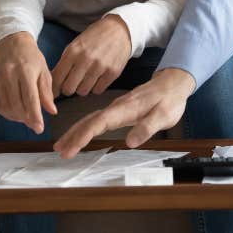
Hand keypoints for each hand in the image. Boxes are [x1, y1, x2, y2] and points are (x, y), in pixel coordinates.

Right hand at [0, 32, 56, 133]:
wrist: (13, 46)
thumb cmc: (32, 60)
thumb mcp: (45, 72)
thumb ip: (47, 93)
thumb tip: (52, 111)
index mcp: (26, 70)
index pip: (30, 98)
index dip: (35, 116)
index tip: (39, 128)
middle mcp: (9, 74)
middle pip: (16, 105)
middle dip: (26, 118)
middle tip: (33, 123)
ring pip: (5, 107)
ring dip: (16, 117)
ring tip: (25, 117)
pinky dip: (5, 112)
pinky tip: (14, 112)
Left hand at [51, 15, 132, 98]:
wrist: (120, 30)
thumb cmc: (94, 38)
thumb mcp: (75, 45)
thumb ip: (64, 64)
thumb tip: (52, 87)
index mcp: (73, 52)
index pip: (57, 79)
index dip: (55, 87)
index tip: (56, 89)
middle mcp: (86, 60)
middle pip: (68, 89)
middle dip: (69, 87)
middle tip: (73, 82)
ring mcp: (100, 67)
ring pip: (83, 91)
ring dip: (83, 87)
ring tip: (87, 77)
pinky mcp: (112, 72)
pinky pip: (98, 90)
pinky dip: (96, 86)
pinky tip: (98, 76)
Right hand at [53, 67, 195, 157]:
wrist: (174, 82)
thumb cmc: (170, 99)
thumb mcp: (164, 115)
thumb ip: (147, 127)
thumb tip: (130, 142)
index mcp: (126, 108)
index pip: (100, 122)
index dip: (84, 136)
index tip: (71, 149)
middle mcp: (118, 106)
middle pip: (91, 120)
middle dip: (73, 135)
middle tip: (59, 150)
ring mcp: (117, 107)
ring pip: (92, 118)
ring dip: (76, 131)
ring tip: (62, 145)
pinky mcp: (119, 109)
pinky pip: (98, 118)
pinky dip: (86, 126)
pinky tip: (81, 133)